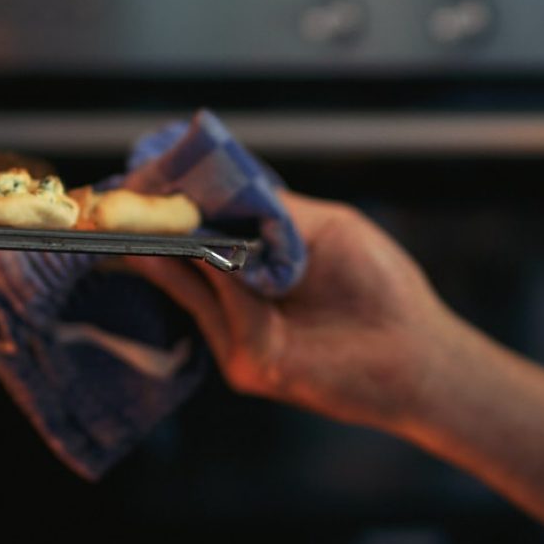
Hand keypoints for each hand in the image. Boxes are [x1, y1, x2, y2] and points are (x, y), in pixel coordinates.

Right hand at [137, 191, 474, 432]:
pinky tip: (207, 248)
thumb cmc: (383, 287)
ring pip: (193, 285)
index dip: (172, 205)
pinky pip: (226, 310)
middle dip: (154, 226)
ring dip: (170, 248)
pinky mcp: (252, 365)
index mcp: (254, 267)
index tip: (144, 178)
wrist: (422, 354)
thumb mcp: (327, 230)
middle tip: (121, 195)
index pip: (199, 232)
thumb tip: (212, 191)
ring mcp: (239, 338)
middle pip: (180, 260)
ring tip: (145, 213)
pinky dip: (222, 278)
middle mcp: (237, 305)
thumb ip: (271, 213)